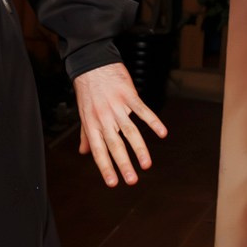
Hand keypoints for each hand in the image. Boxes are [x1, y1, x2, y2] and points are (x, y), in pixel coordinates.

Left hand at [73, 63, 167, 187]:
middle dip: (123, 164)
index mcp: (92, 124)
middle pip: (115, 144)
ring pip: (129, 131)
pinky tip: (162, 133)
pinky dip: (153, 121)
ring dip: (139, 149)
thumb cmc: (88, 91)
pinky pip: (142, 110)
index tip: (113, 183)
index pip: (98, 150)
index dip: (105, 167)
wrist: (92, 63)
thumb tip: (83, 153)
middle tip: (132, 181)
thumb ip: (86, 134)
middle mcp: (103, 117)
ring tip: (147, 165)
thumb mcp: (84, 113)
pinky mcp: (128, 94)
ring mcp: (116, 106)